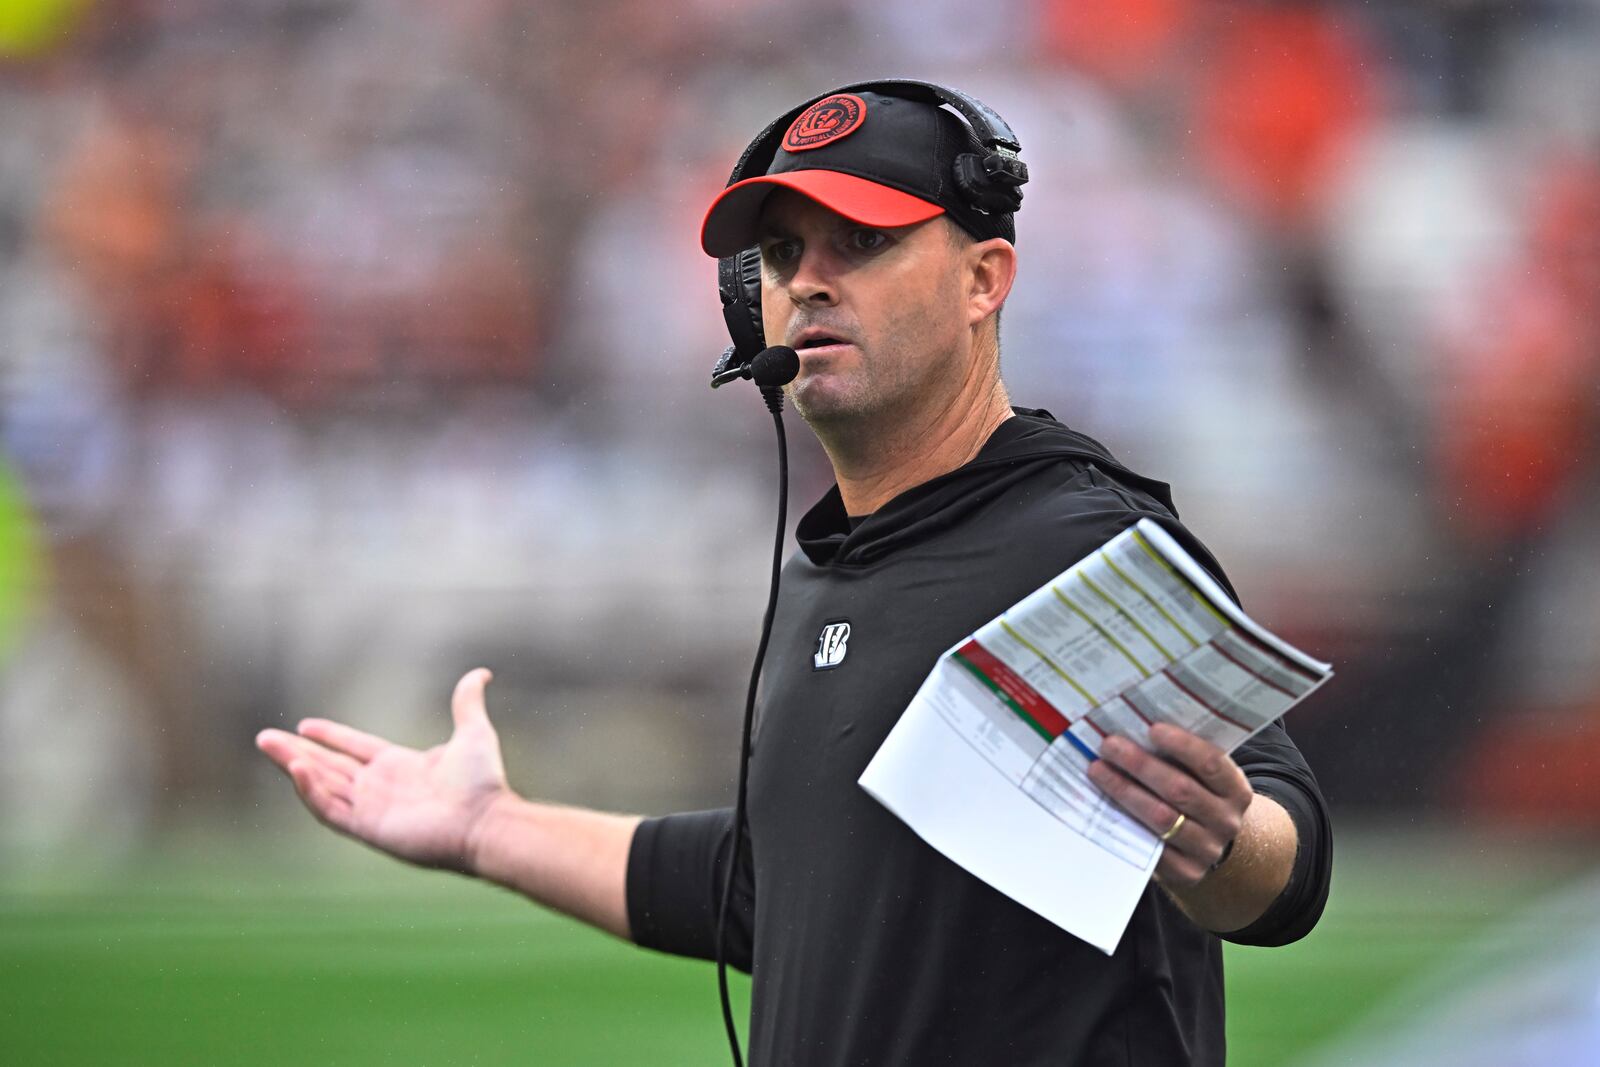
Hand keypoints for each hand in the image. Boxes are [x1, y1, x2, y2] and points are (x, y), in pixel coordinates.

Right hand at [255, 668, 511, 873]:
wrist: (486, 820)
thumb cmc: (483, 783)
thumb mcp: (473, 732)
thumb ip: (466, 703)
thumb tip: (482, 674)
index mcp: (399, 766)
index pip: (354, 749)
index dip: (330, 736)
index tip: (305, 725)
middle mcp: (380, 788)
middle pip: (329, 767)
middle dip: (297, 751)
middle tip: (265, 737)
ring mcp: (371, 809)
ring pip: (322, 785)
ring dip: (294, 766)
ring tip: (268, 745)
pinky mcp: (367, 828)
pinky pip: (330, 809)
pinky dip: (311, 791)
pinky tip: (297, 768)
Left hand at [1086, 722, 1249, 887]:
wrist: (1208, 844)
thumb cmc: (1196, 795)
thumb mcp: (1200, 777)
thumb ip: (1180, 757)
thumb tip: (1135, 724)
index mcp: (1236, 791)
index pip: (1211, 764)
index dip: (1182, 745)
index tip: (1151, 728)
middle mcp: (1226, 822)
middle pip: (1180, 790)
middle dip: (1140, 764)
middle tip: (1109, 745)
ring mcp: (1206, 850)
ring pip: (1161, 817)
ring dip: (1125, 791)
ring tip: (1098, 770)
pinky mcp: (1185, 872)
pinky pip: (1150, 847)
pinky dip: (1124, 823)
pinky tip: (1102, 804)